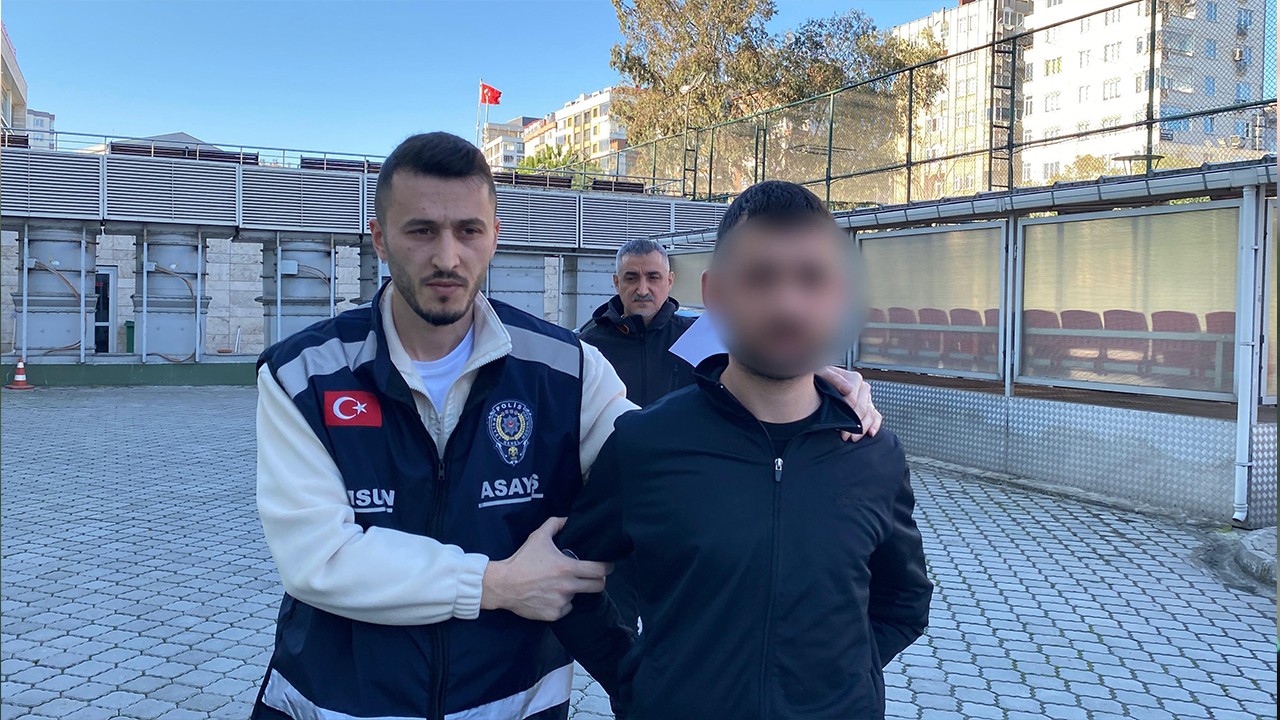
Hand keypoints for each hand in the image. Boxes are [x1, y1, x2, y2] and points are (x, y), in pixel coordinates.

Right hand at [480, 517, 610, 621]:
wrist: (504, 584)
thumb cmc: (522, 560)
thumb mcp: (538, 537)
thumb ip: (554, 524)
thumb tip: (566, 518)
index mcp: (568, 568)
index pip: (599, 570)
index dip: (607, 567)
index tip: (608, 566)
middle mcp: (568, 587)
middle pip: (598, 587)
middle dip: (598, 581)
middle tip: (592, 577)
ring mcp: (561, 602)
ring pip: (578, 597)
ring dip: (574, 591)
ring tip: (559, 585)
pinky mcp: (554, 614)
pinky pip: (565, 609)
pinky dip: (561, 604)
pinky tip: (550, 596)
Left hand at [816, 366, 881, 441]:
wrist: (821, 384)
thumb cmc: (821, 379)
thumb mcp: (823, 374)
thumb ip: (835, 379)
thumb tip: (848, 389)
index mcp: (854, 379)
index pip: (854, 399)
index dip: (847, 412)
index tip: (838, 422)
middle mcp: (863, 388)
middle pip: (862, 409)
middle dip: (853, 423)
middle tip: (843, 434)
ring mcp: (867, 399)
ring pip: (870, 414)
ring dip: (863, 428)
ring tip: (852, 437)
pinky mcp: (869, 408)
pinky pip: (876, 417)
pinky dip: (875, 425)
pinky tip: (870, 433)